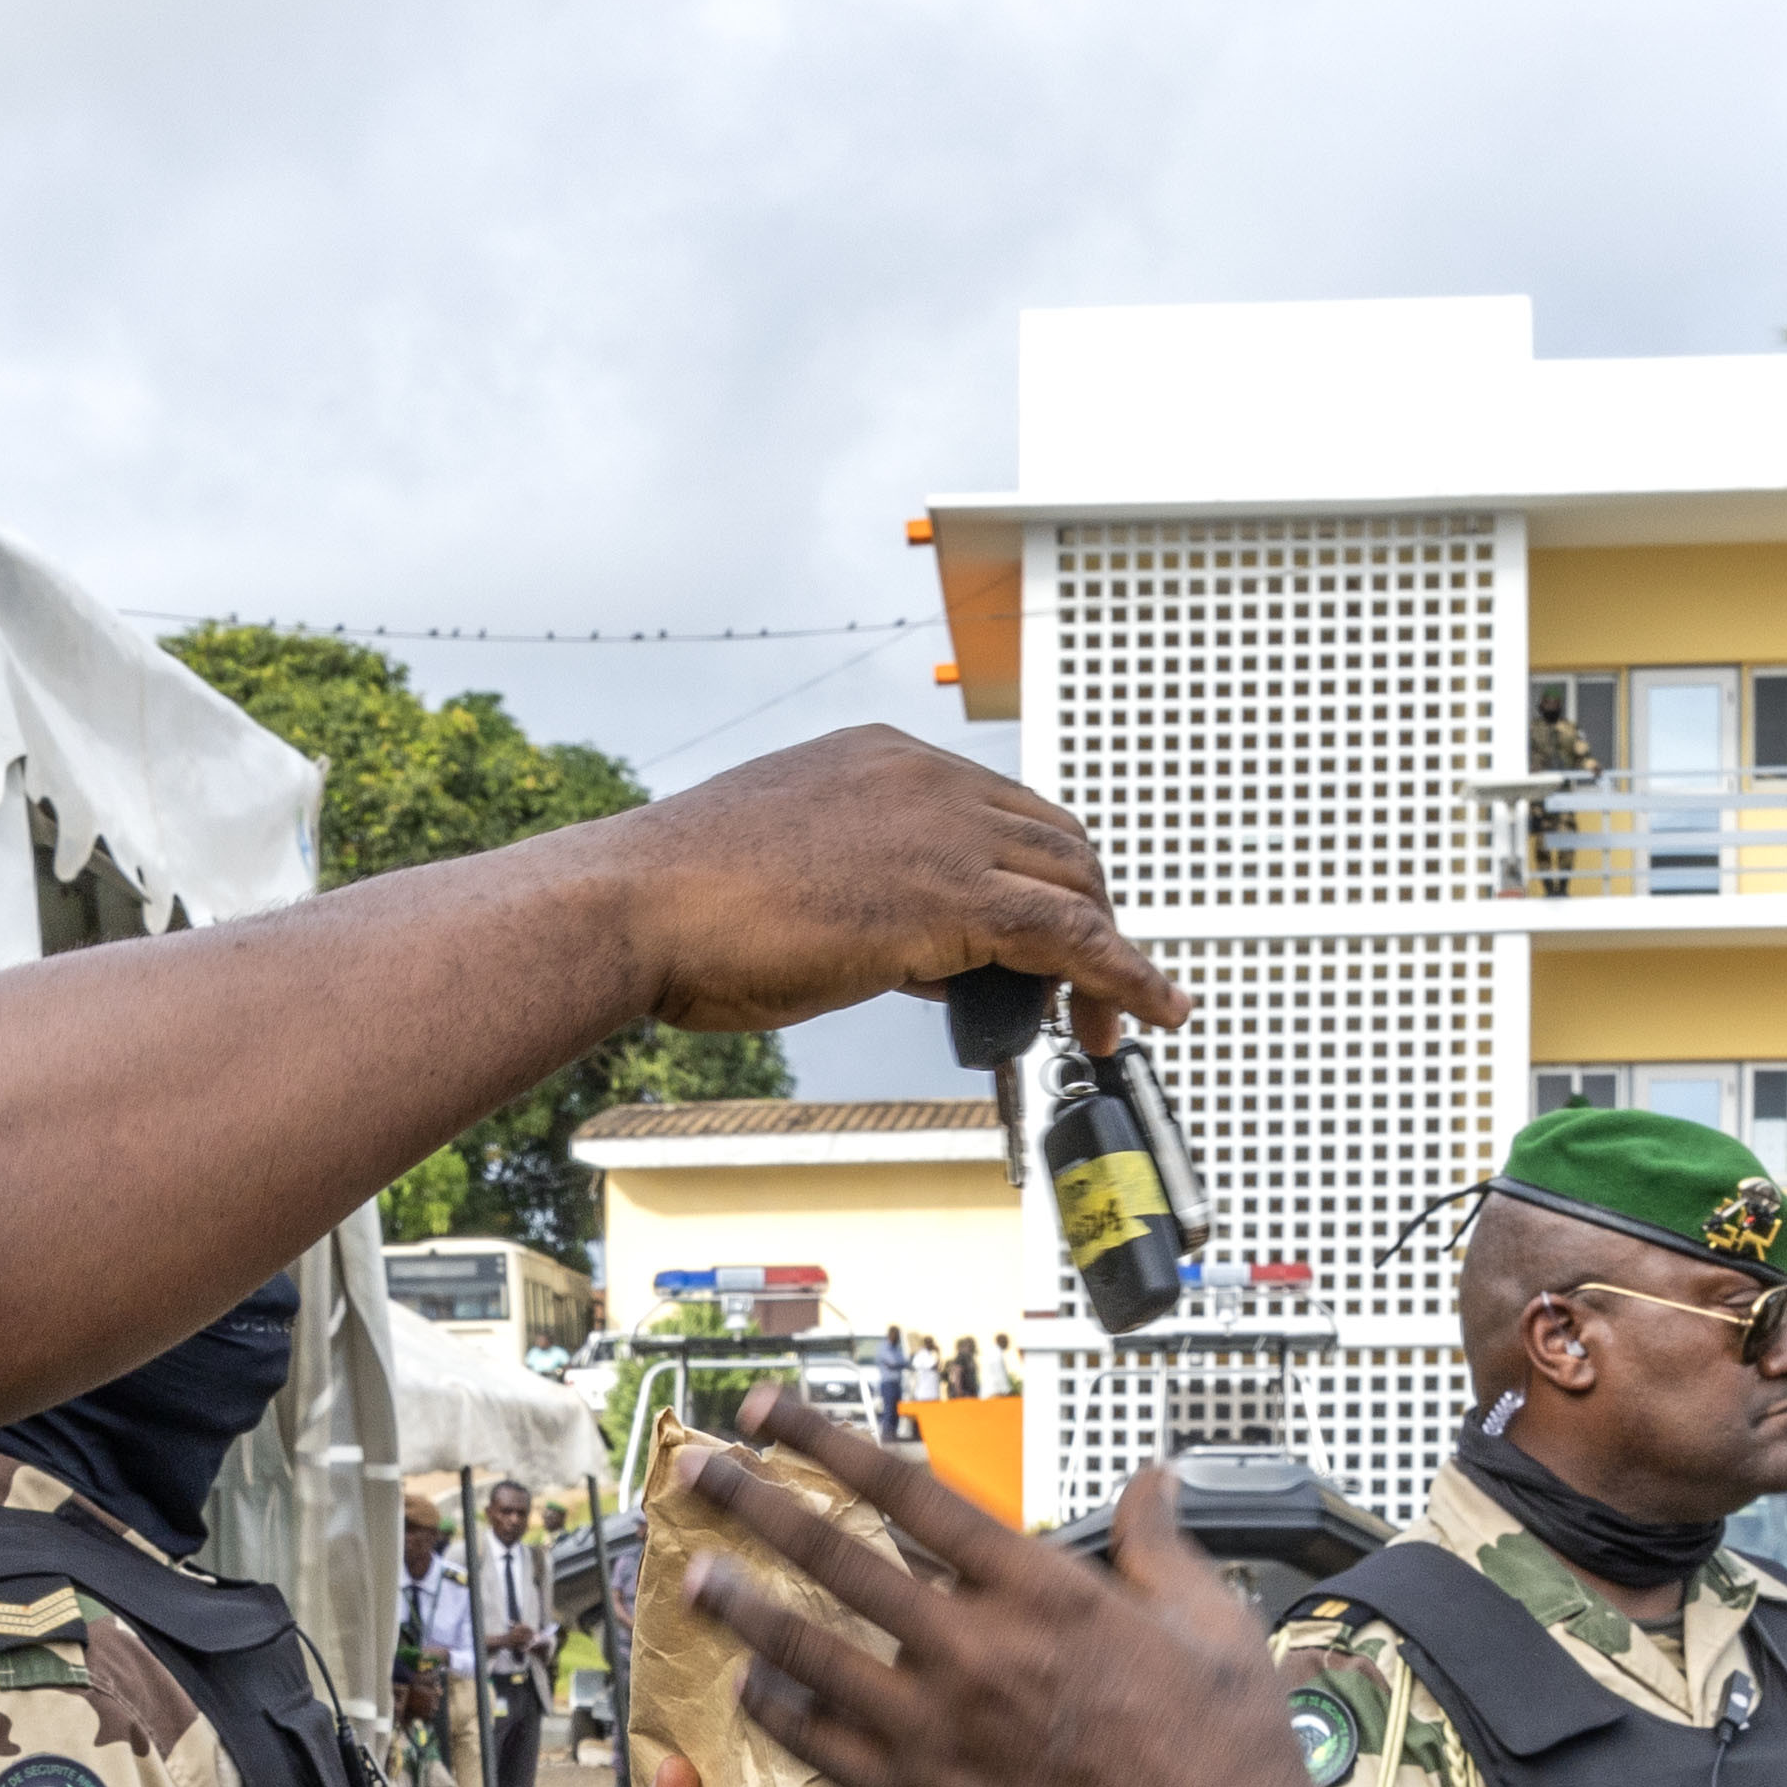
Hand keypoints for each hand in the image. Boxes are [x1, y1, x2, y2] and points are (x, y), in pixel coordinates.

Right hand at [566, 726, 1190, 1050]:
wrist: (632, 904)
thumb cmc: (681, 906)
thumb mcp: (792, 883)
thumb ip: (868, 900)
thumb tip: (923, 955)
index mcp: (884, 760)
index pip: (1003, 814)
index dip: (1039, 884)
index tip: (1045, 947)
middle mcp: (925, 776)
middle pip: (1059, 842)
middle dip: (1090, 919)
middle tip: (1091, 997)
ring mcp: (941, 826)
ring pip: (1077, 883)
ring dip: (1109, 956)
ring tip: (1113, 1026)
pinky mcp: (947, 892)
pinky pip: (1073, 934)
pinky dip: (1128, 975)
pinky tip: (1154, 1013)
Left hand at [671, 1393, 1363, 1786]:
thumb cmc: (1232, 1760)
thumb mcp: (1214, 1624)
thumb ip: (1160, 1544)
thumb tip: (1152, 1483)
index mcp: (1045, 1592)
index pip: (908, 1491)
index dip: (827, 1442)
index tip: (772, 1411)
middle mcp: (979, 1652)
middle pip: (835, 1558)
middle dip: (754, 1506)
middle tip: (697, 1472)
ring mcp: (943, 1733)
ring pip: (812, 1655)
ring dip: (744, 1610)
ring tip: (692, 1578)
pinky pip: (829, 1752)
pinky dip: (783, 1717)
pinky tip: (751, 1691)